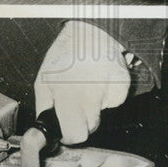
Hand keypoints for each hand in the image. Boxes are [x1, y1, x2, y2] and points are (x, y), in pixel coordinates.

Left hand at [34, 21, 129, 144]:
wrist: (89, 32)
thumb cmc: (65, 55)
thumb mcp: (44, 80)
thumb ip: (44, 108)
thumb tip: (46, 131)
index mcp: (67, 93)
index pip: (75, 133)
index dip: (70, 134)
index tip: (67, 128)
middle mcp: (90, 92)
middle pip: (91, 128)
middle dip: (83, 122)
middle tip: (78, 105)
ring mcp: (109, 88)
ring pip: (102, 115)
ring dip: (95, 107)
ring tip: (88, 87)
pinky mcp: (123, 84)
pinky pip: (114, 102)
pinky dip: (108, 95)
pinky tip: (101, 80)